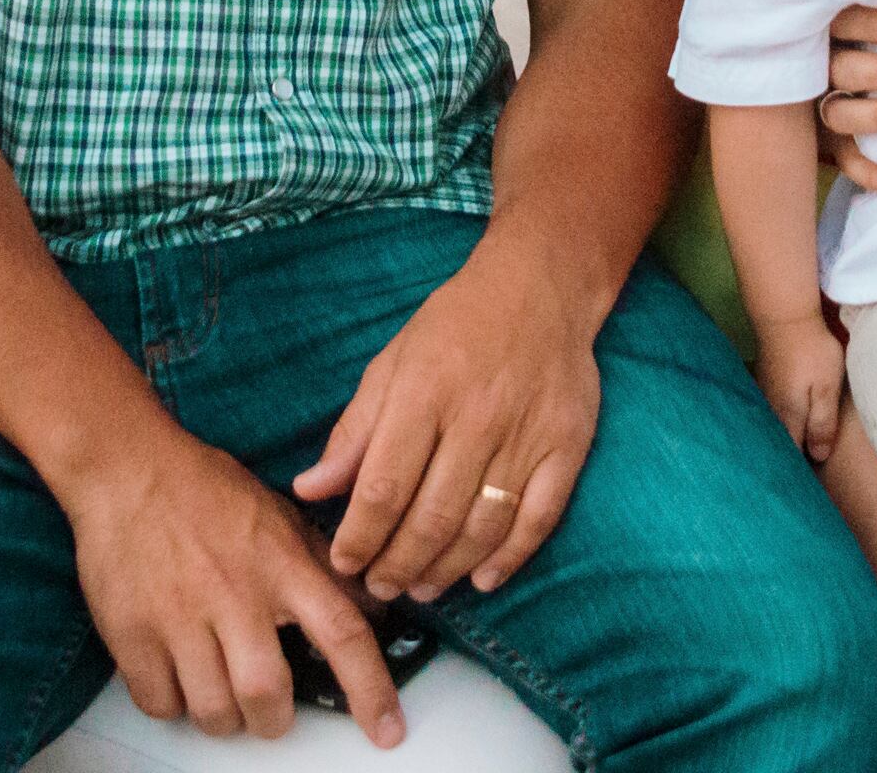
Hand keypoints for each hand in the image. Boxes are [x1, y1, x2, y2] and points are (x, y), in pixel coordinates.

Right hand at [64, 425, 406, 746]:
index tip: (385, 730)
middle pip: (267, 694)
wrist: (126, 467)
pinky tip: (179, 677)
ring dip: (224, 717)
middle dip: (274, 720)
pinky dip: (173, 704)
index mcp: (280, 564)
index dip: (370, 689)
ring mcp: (180, 615)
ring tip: (221, 692)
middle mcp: (235, 593)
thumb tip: (368, 607)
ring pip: (213, 710)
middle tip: (269, 710)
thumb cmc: (203, 488)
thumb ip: (322, 564)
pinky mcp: (132, 632)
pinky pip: (160, 703)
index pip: (342, 634)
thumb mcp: (278, 515)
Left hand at [293, 237, 598, 602]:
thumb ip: (354, 430)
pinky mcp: (568, 446)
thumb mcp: (392, 363)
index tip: (343, 562)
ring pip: (482, 527)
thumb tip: (309, 489)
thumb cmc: (455, 326)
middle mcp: (476, 418)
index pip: (383, 485)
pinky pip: (538, 518)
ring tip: (420, 588)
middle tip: (380, 588)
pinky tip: (482, 579)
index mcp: (424, 392)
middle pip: (432, 516)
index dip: (359, 536)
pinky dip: (510, 558)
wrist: (541, 287)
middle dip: (398, 565)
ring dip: (446, 569)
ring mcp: (527, 435)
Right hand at [750, 311, 847, 463]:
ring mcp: (765, 395)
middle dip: (787, 461)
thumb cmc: (812, 353)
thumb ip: (822, 424)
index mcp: (787, 418)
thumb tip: (818, 456)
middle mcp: (772, 411)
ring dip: (782, 441)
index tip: (805, 487)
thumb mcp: (827, 389)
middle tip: (797, 478)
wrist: (785, 316)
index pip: (790, 455)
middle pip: (779, 444)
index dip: (798, 472)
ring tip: (792, 457)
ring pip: (773, 428)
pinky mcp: (766, 382)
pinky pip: (771, 413)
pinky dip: (778, 424)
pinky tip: (786, 425)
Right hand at [818, 3, 876, 191]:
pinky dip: (872, 171)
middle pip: (843, 69)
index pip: (844, 24)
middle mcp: (817, 71)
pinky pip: (846, 161)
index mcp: (828, 34)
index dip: (874, 26)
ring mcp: (817, 111)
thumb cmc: (870, 49)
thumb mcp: (865, 29)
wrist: (825, 102)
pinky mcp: (825, 146)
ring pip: (841, 114)